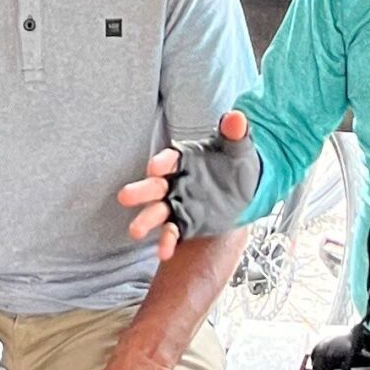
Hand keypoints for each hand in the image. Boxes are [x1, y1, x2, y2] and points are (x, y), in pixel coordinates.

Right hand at [119, 110, 252, 259]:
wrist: (245, 188)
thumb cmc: (236, 162)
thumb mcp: (239, 147)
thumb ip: (235, 133)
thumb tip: (236, 117)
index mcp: (185, 159)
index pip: (170, 160)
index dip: (162, 163)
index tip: (155, 167)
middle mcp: (175, 182)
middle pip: (155, 186)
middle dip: (141, 192)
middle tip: (124, 197)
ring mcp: (178, 204)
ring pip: (158, 212)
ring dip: (146, 220)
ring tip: (135, 231)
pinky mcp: (185, 223)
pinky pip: (173, 233)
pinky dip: (167, 242)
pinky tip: (164, 252)